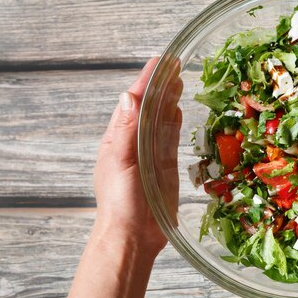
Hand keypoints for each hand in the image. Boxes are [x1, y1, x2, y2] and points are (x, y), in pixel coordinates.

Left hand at [93, 57, 181, 256]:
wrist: (133, 236)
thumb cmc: (121, 203)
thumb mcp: (120, 163)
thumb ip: (126, 131)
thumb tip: (128, 97)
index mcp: (118, 139)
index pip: (134, 102)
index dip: (147, 80)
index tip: (160, 61)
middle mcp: (134, 142)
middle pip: (149, 107)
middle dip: (161, 85)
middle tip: (175, 65)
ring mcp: (150, 153)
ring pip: (161, 120)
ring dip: (169, 100)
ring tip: (179, 80)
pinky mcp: (165, 166)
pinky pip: (170, 138)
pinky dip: (174, 122)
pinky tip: (178, 110)